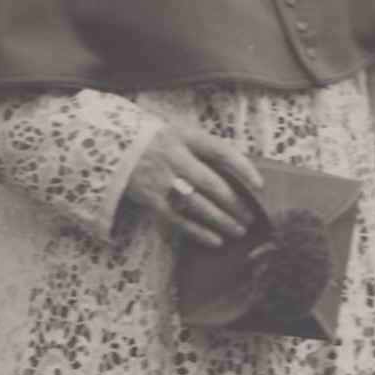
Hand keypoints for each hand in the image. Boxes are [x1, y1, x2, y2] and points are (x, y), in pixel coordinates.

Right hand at [124, 125, 262, 247]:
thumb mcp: (179, 134)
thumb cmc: (158, 142)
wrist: (115, 147)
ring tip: (238, 231)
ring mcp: (161, 179)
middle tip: (250, 217)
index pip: (220, 151)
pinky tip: (215, 240)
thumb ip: (203, 149)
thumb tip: (239, 172)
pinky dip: (198, 232)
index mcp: (184, 137)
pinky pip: (178, 219)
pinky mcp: (150, 198)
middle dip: (235, 203)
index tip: (259, 185)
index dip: (242, 168)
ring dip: (221, 221)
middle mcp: (174, 157)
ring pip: (197, 204)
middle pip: (211, 183)